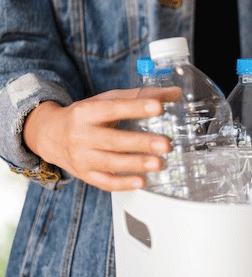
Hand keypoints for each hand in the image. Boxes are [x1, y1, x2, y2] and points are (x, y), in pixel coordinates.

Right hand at [22, 88, 178, 191]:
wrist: (49, 135)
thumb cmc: (86, 116)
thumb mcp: (107, 100)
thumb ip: (140, 96)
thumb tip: (176, 93)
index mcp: (88, 112)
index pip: (114, 109)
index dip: (136, 108)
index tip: (158, 107)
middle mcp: (82, 135)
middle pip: (113, 140)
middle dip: (141, 143)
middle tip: (165, 144)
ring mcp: (81, 157)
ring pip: (110, 163)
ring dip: (136, 164)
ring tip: (159, 163)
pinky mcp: (84, 174)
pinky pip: (104, 182)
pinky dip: (123, 184)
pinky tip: (141, 182)